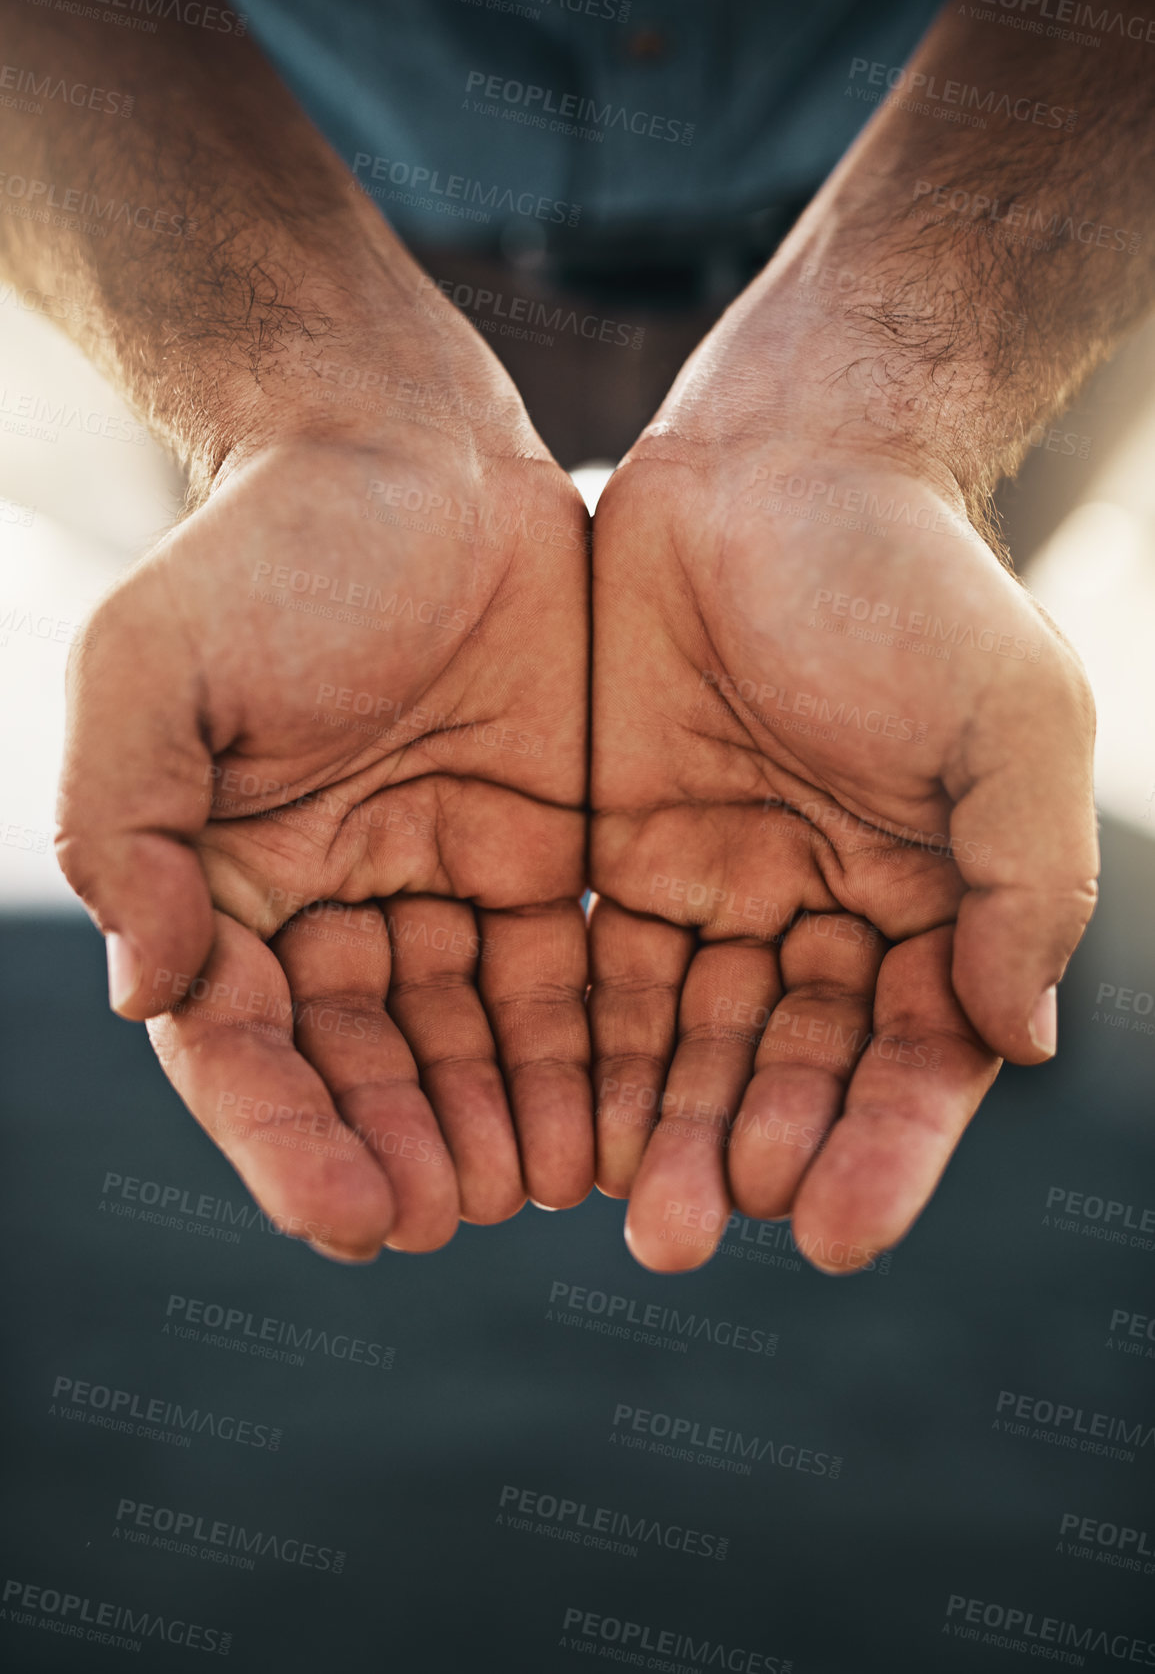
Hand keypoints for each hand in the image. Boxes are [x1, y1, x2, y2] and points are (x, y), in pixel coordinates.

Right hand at [57, 410, 592, 1260]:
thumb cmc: (266, 549)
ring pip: (472, 1039)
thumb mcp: (151, 666)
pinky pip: (569, 973)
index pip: (247, 1043)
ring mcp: (444, 889)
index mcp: (228, 886)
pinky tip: (621, 1119)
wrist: (410, 448)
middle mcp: (335, 910)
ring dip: (504, 1120)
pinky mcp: (547, 857)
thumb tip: (147, 991)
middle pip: (366, 1063)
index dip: (288, 1134)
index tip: (347, 1217)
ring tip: (547, 1191)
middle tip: (456, 1220)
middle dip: (407, 1144)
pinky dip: (589, 1050)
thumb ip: (124, 823)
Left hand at [590, 297, 1097, 1273]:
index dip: (883, 1149)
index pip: (913, 1056)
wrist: (782, 454)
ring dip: (656, 1126)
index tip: (837, 1239)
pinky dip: (580, 1044)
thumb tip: (1015, 1040)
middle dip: (743, 1152)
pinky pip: (594, 962)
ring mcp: (715, 883)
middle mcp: (823, 911)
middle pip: (787, 1067)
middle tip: (682, 1239)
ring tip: (622, 1215)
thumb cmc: (916, 583)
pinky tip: (552, 1118)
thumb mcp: (1012, 725)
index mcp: (932, 899)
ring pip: (686, 1037)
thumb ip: (1022, 884)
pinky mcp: (613, 845)